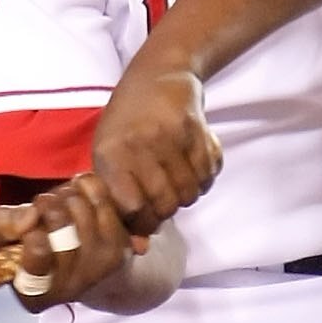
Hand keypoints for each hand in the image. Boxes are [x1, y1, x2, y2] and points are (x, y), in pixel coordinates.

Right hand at [0, 171, 141, 311]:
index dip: (31, 231)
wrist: (95, 274)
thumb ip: (1, 227)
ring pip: (76, 204)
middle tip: (44, 207)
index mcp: (33, 294)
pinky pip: (99, 197)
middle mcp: (68, 287)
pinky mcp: (119, 247)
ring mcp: (99, 267)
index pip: (36, 251)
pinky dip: (85, 187)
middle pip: (56, 218)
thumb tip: (30, 215)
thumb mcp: (7, 243)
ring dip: (64, 194)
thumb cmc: (42, 252)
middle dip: (46, 203)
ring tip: (61, 204)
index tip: (31, 226)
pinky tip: (80, 196)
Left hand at [90, 62, 222, 234]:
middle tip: (164, 202)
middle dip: (168, 211)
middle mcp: (140, 143)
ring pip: (191, 191)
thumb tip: (141, 248)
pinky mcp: (198, 127)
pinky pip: (210, 172)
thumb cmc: (127, 123)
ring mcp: (171, 134)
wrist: (159, 74)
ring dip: (188, 194)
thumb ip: (120, 202)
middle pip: (167, 203)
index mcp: (111, 153)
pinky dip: (205, 178)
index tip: (145, 217)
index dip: (142, 221)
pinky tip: (193, 167)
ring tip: (178, 182)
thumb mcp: (111, 156)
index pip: (133, 208)